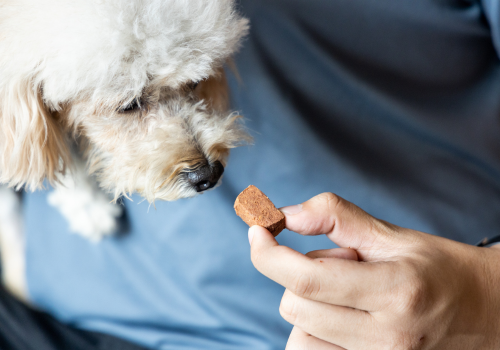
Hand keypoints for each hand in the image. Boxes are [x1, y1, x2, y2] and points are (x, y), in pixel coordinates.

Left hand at [248, 193, 499, 348]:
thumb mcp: (391, 234)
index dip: (268, 254)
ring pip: (298, 335)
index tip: (257, 231)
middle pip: (295, 306)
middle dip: (300, 275)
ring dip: (308, 306)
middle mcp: (388, 337)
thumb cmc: (436, 268)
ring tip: (348, 295)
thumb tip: (282, 215)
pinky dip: (315, 330)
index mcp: (395, 290)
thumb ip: (334, 216)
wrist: (484, 312)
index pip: (307, 278)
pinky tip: (343, 316)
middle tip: (342, 265)